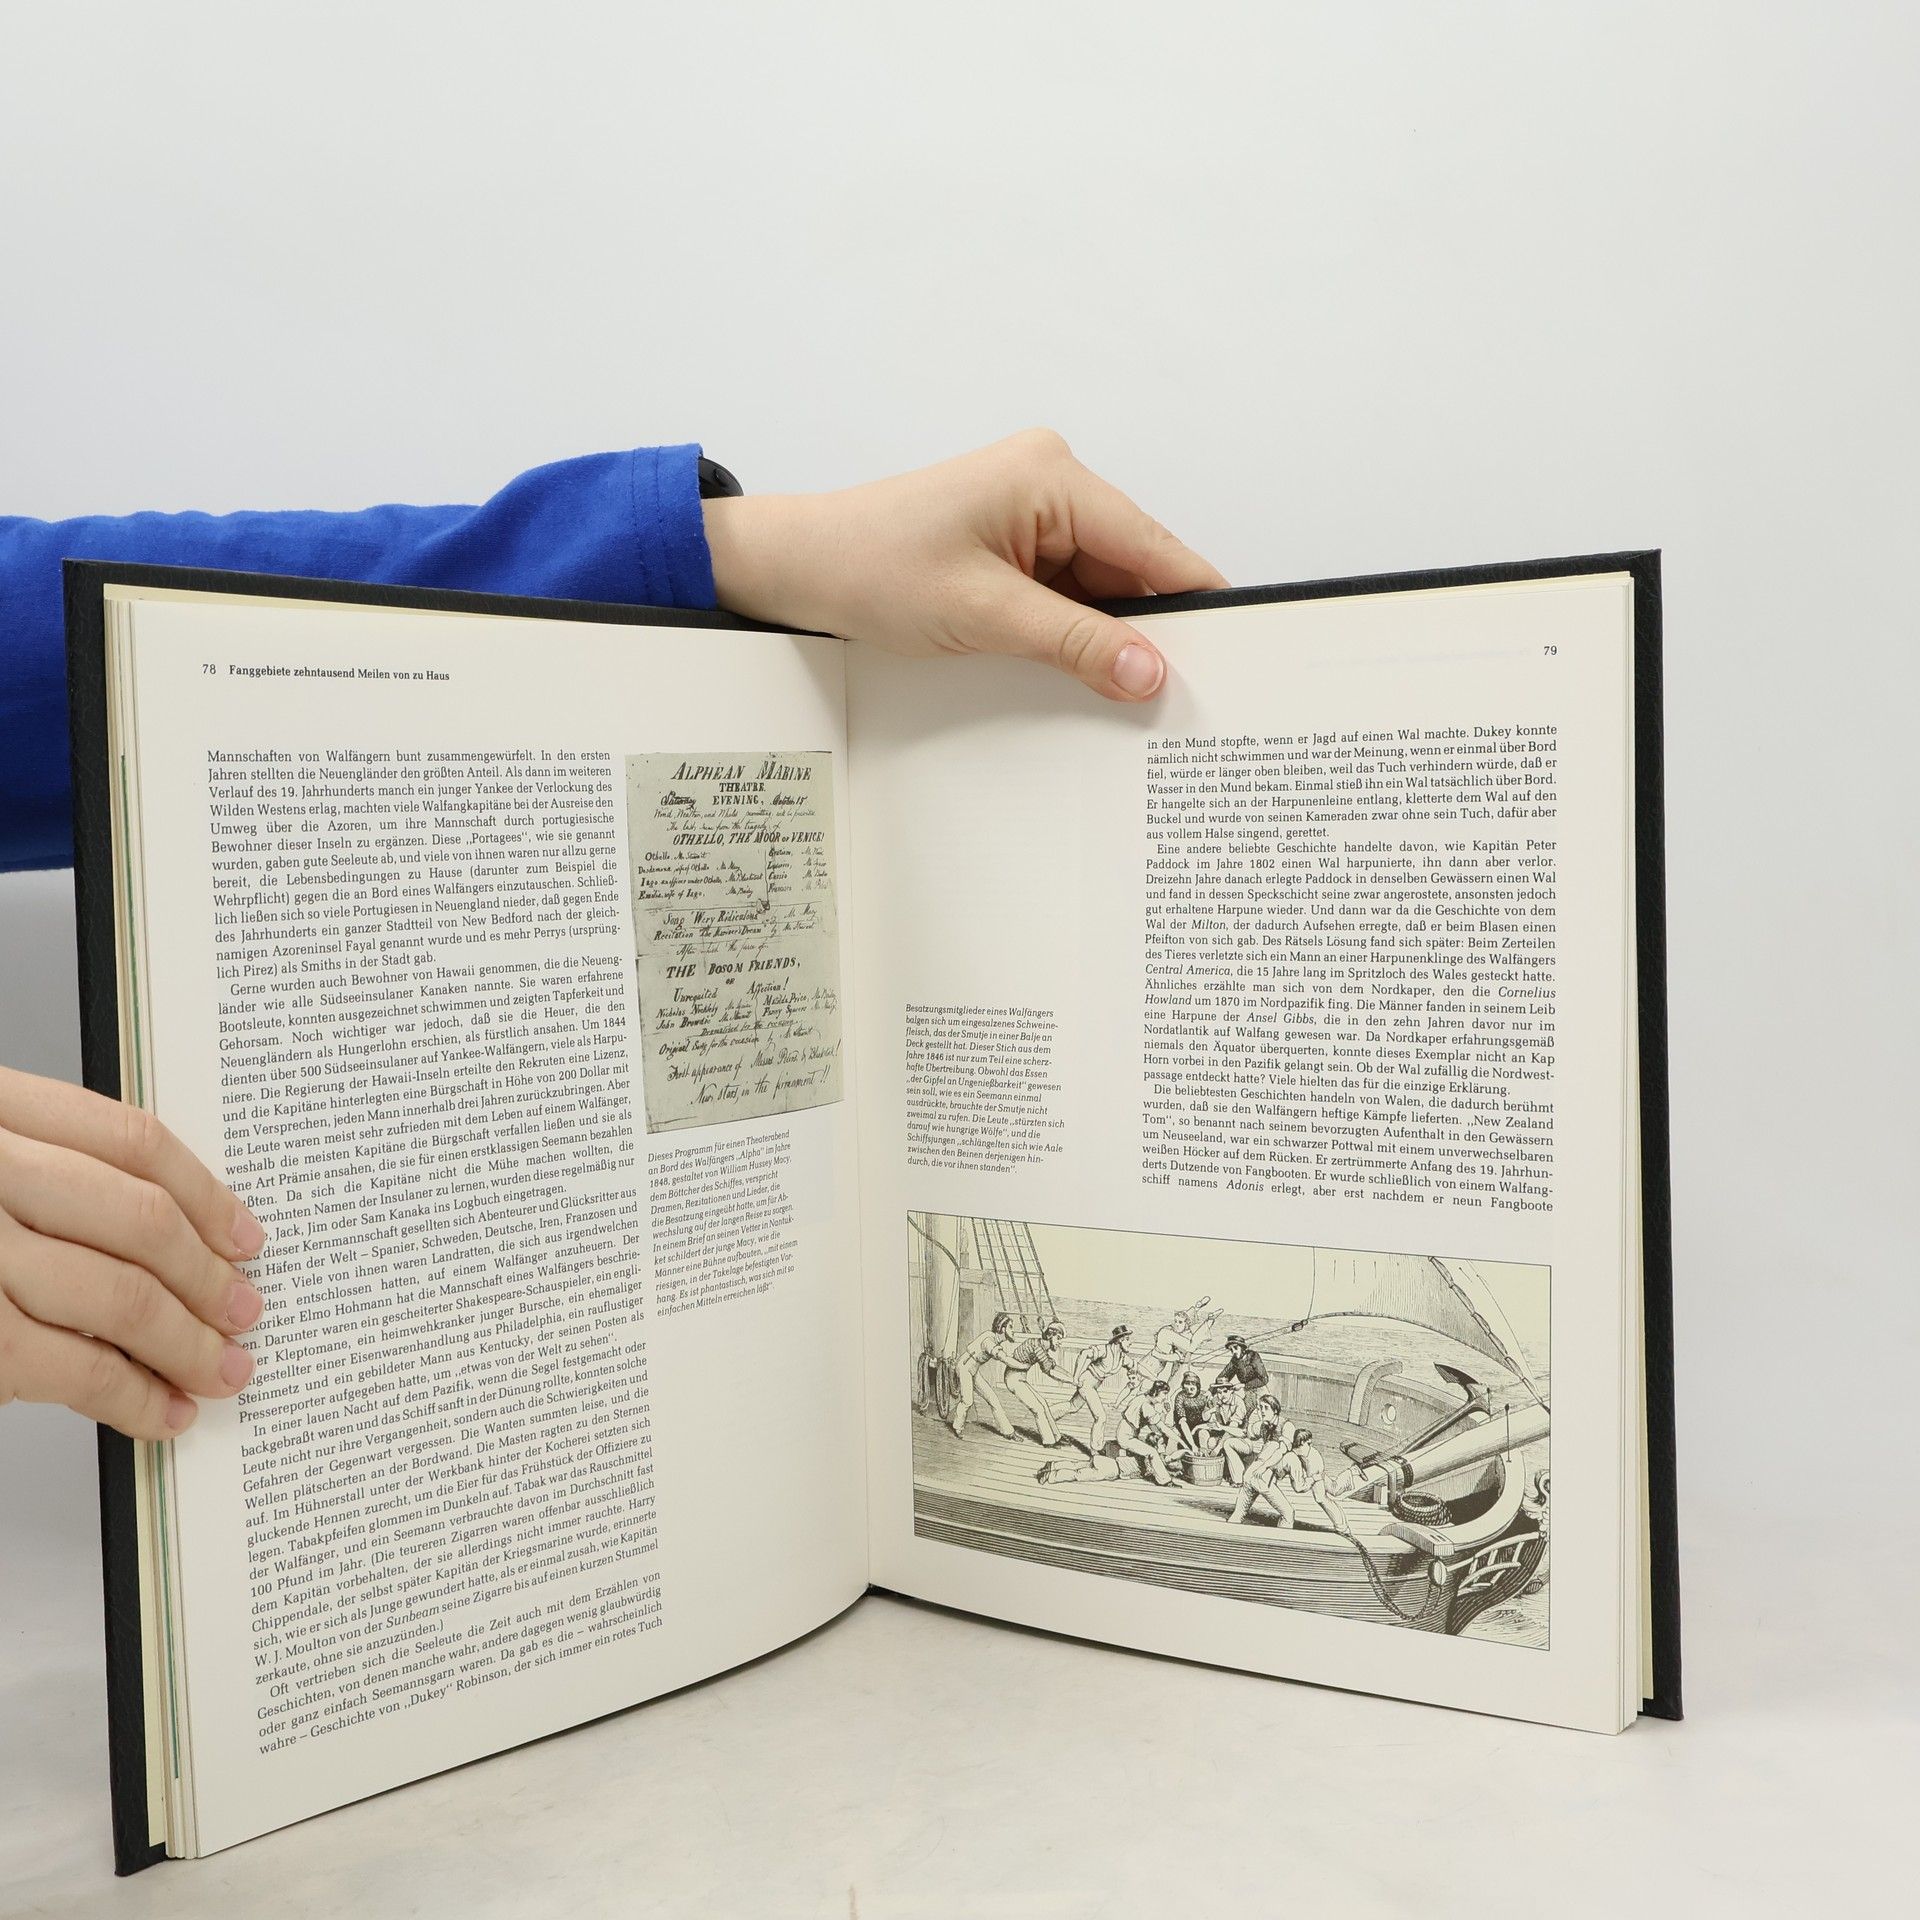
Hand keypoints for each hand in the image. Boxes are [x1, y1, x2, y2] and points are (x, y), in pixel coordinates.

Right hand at [0, 1068, 265, 1438]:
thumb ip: (40, 1174)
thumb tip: (165, 1234)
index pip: (130, 1140)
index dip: (206, 1191)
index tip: (243, 1234)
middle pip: (140, 1218)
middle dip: (207, 1276)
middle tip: (244, 1310)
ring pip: (118, 1294)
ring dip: (187, 1343)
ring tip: (222, 1369)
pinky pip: (70, 1367)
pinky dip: (131, 1396)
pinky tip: (160, 1411)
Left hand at [703, 429, 1227, 700]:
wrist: (800, 566)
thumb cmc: (871, 567)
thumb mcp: (985, 615)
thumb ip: (1077, 644)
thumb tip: (1151, 673)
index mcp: (1054, 477)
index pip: (1154, 547)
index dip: (1197, 605)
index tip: (1236, 656)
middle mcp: (1053, 484)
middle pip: (1136, 570)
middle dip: (1151, 632)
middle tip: (1178, 699)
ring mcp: (1035, 514)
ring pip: (1104, 589)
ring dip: (1109, 639)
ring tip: (1126, 695)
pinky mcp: (1016, 544)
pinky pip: (1070, 594)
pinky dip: (1077, 634)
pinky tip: (1085, 675)